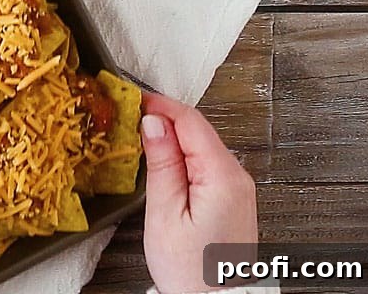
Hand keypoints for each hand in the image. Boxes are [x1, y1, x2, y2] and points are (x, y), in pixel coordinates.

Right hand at [141, 92, 257, 292]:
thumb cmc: (190, 270)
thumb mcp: (165, 214)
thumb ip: (162, 165)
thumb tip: (153, 125)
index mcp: (222, 177)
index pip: (191, 122)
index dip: (161, 105)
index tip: (133, 98)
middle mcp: (237, 177)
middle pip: (199, 130)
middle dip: (164, 117)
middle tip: (129, 114)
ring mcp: (238, 188)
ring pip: (202, 145)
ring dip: (172, 135)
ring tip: (140, 134)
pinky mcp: (232, 198)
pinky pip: (206, 162)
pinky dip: (183, 153)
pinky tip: (163, 158)